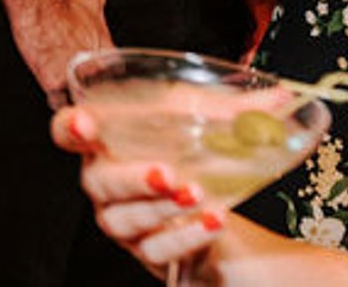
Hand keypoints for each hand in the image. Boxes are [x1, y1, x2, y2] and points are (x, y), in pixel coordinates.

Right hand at [9, 0, 112, 103]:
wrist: (37, 6)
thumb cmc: (61, 2)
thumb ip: (100, 3)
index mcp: (108, 54)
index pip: (116, 76)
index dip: (107, 79)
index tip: (100, 79)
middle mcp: (95, 69)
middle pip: (101, 94)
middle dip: (94, 95)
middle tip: (85, 93)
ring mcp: (75, 78)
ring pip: (81, 102)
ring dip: (77, 104)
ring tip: (73, 104)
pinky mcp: (53, 82)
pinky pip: (59, 102)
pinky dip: (58, 104)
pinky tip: (57, 103)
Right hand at [52, 106, 223, 278]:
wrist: (216, 211)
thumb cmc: (193, 157)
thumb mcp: (208, 126)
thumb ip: (236, 111)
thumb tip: (280, 97)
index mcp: (105, 141)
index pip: (67, 132)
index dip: (70, 128)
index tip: (87, 125)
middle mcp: (104, 181)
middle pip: (98, 180)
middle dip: (132, 177)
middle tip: (166, 173)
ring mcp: (120, 218)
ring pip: (123, 218)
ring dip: (160, 207)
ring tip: (197, 194)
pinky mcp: (145, 250)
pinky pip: (156, 249)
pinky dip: (186, 235)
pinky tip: (213, 221)